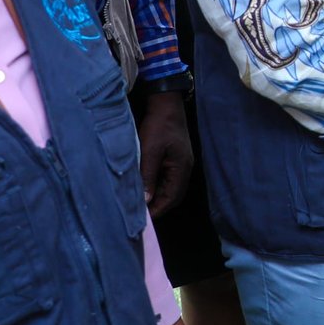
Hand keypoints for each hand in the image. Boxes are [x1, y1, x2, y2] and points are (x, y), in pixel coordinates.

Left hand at [137, 92, 191, 213]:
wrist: (166, 104)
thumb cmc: (158, 127)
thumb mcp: (150, 151)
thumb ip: (147, 177)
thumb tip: (145, 201)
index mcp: (181, 169)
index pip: (171, 199)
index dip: (157, 210)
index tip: (141, 220)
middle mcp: (184, 169)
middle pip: (173, 196)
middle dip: (157, 207)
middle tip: (139, 215)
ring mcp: (181, 164)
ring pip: (169, 188)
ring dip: (156, 197)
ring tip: (139, 203)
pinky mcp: (175, 159)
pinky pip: (166, 179)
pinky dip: (156, 186)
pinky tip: (144, 187)